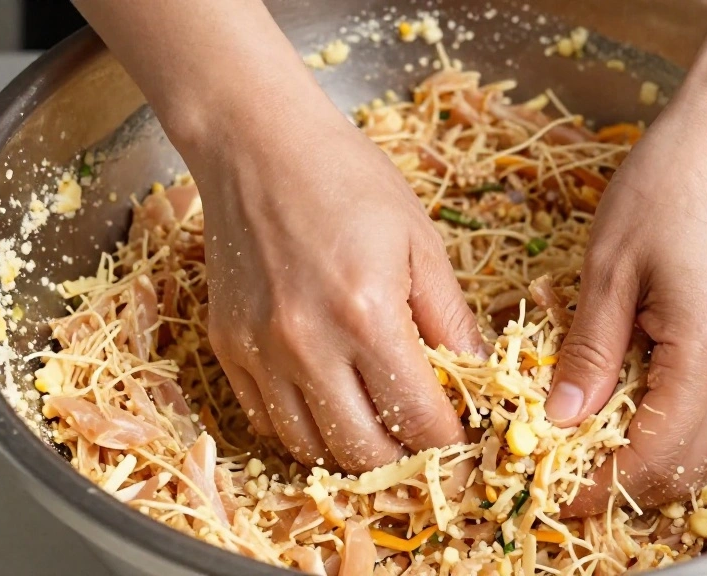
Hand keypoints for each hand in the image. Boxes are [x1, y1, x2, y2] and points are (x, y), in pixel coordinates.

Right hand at [186, 102, 483, 473]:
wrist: (257, 144)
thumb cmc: (347, 179)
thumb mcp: (420, 242)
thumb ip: (451, 319)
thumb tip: (479, 375)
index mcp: (366, 316)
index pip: (418, 418)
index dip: (450, 440)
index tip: (463, 437)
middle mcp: (306, 345)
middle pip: (363, 452)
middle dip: (404, 460)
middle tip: (424, 443)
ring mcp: (258, 351)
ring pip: (307, 448)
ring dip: (351, 453)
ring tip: (379, 431)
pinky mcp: (227, 347)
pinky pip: (263, 420)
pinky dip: (302, 430)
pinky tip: (328, 410)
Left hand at [546, 82, 706, 515]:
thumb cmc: (667, 184)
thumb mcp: (608, 270)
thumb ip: (588, 352)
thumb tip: (561, 417)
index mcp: (706, 351)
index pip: (652, 455)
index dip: (600, 484)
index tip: (554, 490)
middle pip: (685, 464)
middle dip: (624, 480)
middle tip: (564, 471)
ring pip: (701, 439)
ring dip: (645, 450)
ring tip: (584, 434)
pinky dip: (666, 418)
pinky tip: (621, 394)